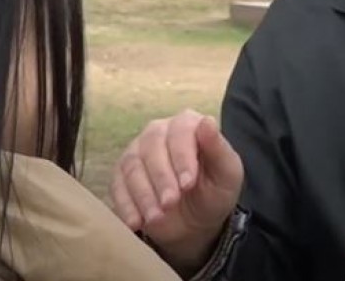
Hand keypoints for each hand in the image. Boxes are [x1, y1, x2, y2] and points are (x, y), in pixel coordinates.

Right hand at [111, 110, 244, 272]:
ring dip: (143, 194)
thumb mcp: (227, 174)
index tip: (188, 184)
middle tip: (170, 203)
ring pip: (132, 166)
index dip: (182, 158)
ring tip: (156, 218)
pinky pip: (117, 186)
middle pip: (152, 147)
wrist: (196, 220)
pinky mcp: (121, 174)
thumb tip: (207, 121)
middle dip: (162, 178)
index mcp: (188, 124)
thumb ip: (219, 148)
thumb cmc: (214, 190)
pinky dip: (126, 205)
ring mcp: (137, 151)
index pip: (181, 132)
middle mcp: (158, 132)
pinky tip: (135, 222)